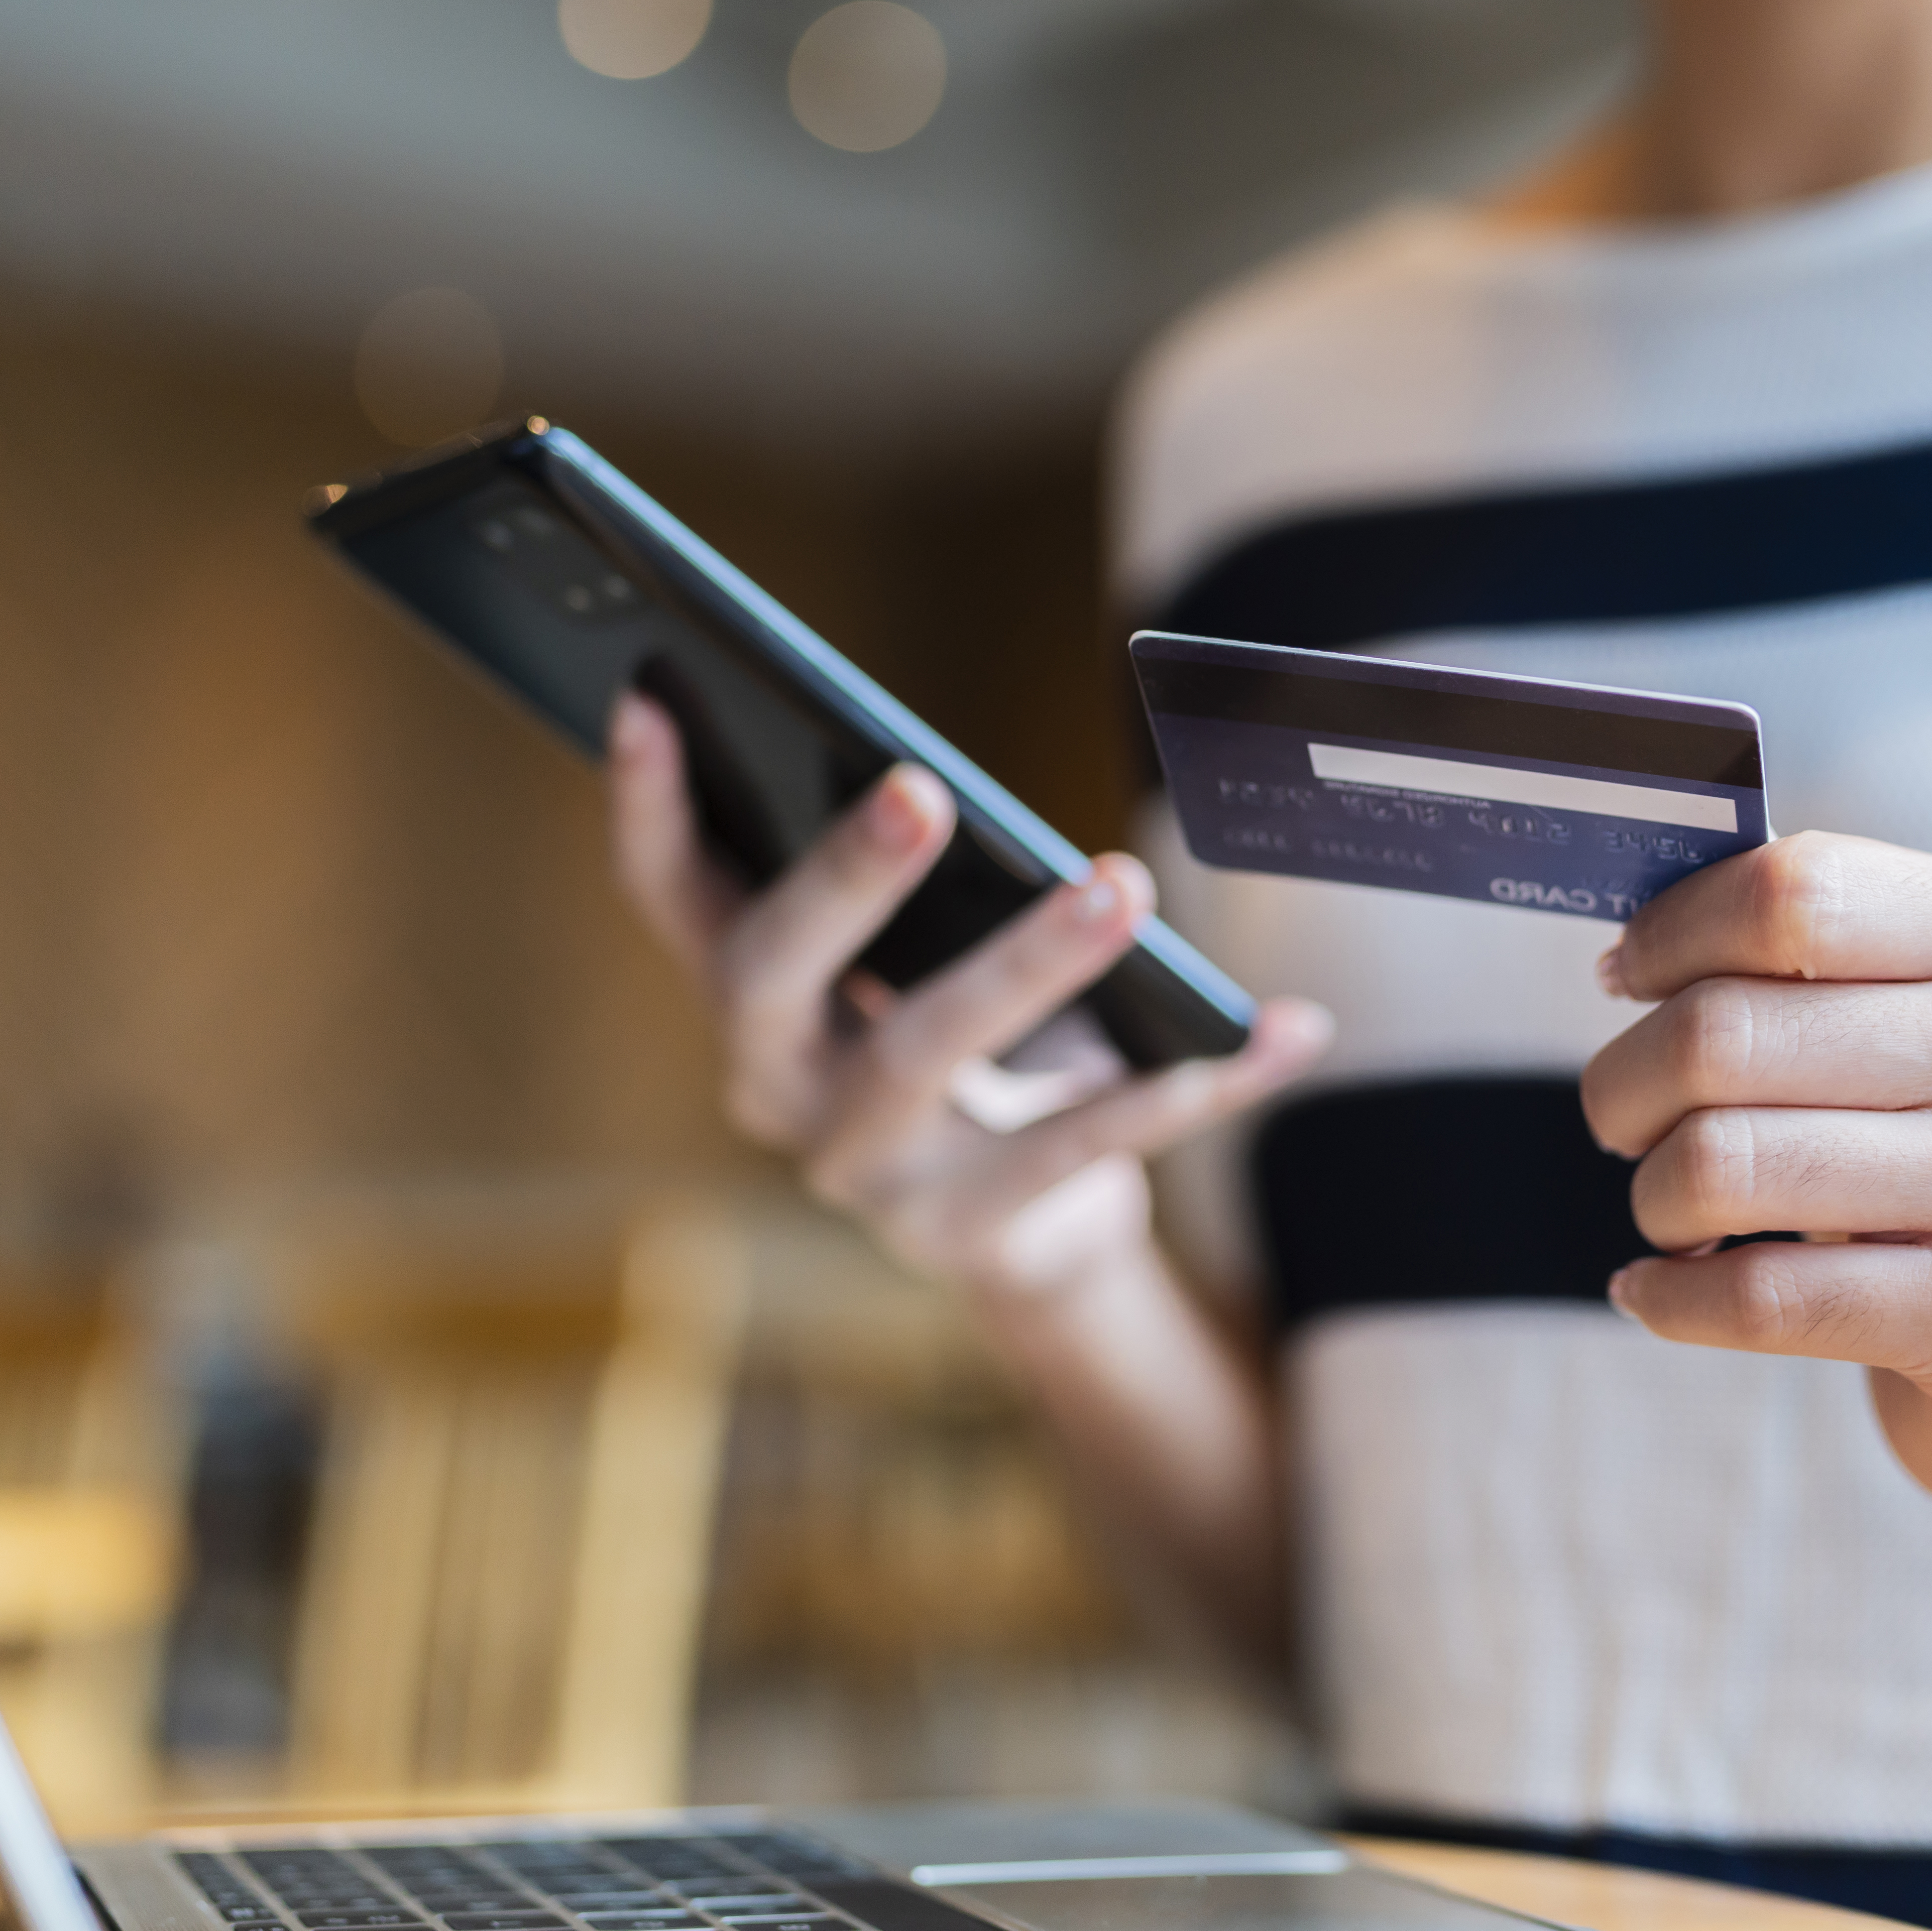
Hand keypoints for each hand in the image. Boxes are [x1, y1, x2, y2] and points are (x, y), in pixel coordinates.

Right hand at [607, 691, 1330, 1309]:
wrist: (1015, 1228)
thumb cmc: (954, 1032)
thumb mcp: (911, 957)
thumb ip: (902, 879)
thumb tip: (939, 767)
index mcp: (749, 1000)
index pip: (669, 896)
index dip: (648, 806)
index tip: (648, 695)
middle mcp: (779, 1088)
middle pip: (776, 975)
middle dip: (843, 878)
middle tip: (919, 787)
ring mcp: (866, 1174)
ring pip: (933, 1058)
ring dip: (1030, 965)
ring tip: (1120, 885)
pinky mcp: (970, 1235)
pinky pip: (1090, 1143)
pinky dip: (1201, 1079)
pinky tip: (1283, 1029)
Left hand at [1580, 832, 1931, 1516]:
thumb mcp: (1906, 1011)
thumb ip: (1794, 948)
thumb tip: (1629, 951)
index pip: (1794, 894)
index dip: (1673, 933)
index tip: (1627, 974)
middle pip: (1725, 1033)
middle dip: (1627, 1082)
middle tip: (1624, 1117)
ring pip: (1721, 1167)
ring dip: (1653, 1195)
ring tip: (1671, 1208)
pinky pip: (1756, 1297)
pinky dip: (1667, 1295)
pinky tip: (1657, 1288)